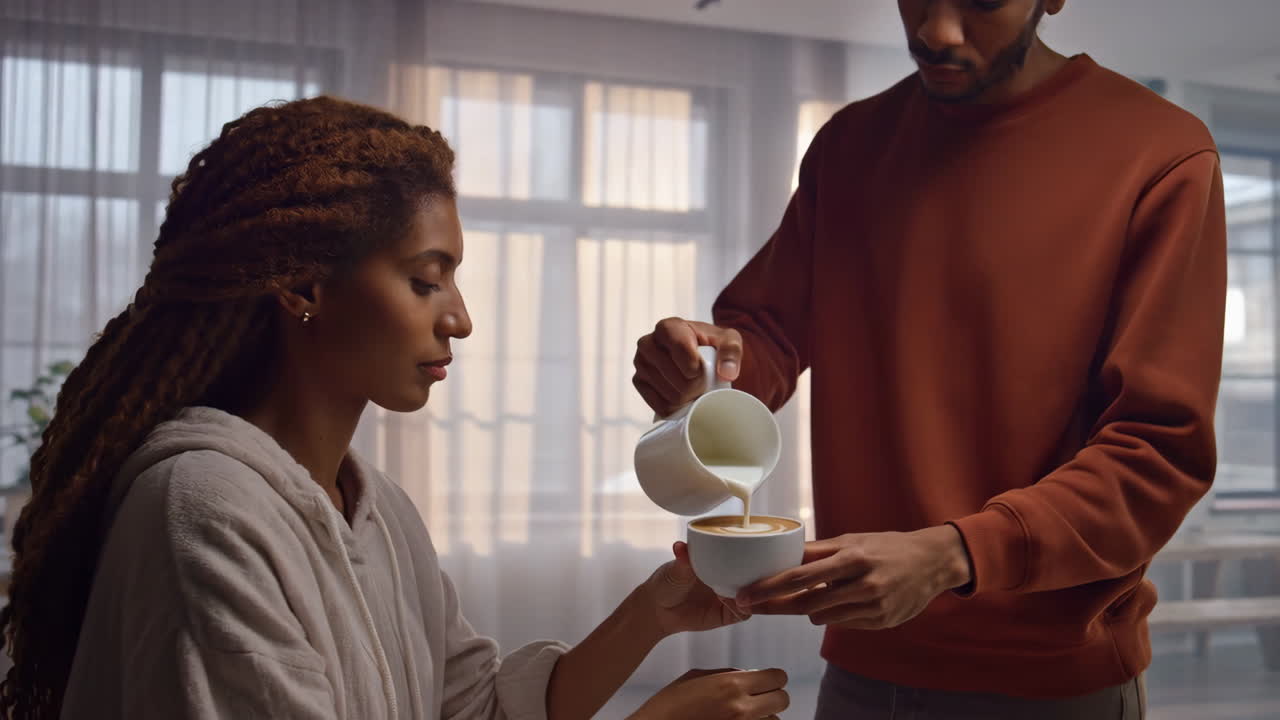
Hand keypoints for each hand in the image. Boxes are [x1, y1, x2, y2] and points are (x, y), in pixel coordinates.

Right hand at [629, 668, 789, 719]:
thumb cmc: (669, 707)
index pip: (778, 677)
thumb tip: (750, 675)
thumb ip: (727, 674)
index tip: (765, 681)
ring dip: (763, 717)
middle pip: (783, 700)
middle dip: (773, 698)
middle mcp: (741, 709)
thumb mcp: (695, 678)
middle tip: (759, 699)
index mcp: (731, 685)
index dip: (773, 678)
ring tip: (742, 716)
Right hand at [633, 317, 741, 416]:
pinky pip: (660, 406)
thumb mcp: (728, 340)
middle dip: (697, 387)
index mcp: (669, 328)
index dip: (698, 368)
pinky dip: (676, 407)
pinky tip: (681, 397)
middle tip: (702, 382)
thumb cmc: (710, 345)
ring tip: (692, 388)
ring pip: (671, 396)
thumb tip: (727, 373)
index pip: (682, 352)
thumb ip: (731, 351)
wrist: (695, 353)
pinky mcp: (638, 381)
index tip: (705, 369)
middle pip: (679, 380)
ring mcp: (640, 363)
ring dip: (688, 398)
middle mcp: (648, 343)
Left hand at [642, 542, 749, 636]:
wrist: (658, 609)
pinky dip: (746, 608)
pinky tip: (741, 604)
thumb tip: (680, 547)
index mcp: (720, 560)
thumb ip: (682, 560)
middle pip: (756, 575)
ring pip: (754, 595)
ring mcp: (730, 595)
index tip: (759, 553)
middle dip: (762, 574)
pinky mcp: (728, 614)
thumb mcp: (675, 569)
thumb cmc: (666, 582)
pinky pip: (744, 613)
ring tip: (749, 589)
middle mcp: (729, 577)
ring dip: (756, 593)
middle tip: (758, 574)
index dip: (757, 553)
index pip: (746, 553)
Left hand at [737, 525, 971, 629]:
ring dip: (808, 609)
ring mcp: (873, 607)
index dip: (768, 588)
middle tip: (750, 606)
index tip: (744, 595)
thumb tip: (781, 554)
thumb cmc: (885, 546)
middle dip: (774, 606)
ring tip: (815, 594)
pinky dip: (833, 614)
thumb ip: (817, 551)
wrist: (932, 562)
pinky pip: (842, 624)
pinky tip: (844, 601)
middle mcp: (862, 584)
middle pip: (805, 604)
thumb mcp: (852, 540)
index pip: (800, 577)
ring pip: (821, 617)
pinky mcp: (881, 623)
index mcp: (851, 558)